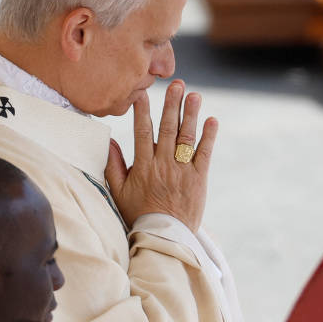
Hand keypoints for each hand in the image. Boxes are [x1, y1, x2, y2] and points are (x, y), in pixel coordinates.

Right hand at [104, 80, 217, 232]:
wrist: (164, 239)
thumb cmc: (139, 214)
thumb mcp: (119, 192)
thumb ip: (113, 166)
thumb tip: (110, 140)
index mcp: (143, 166)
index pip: (142, 132)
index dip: (143, 111)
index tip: (143, 92)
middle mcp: (163, 165)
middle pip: (168, 129)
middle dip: (172, 105)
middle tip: (176, 84)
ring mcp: (182, 171)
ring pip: (186, 138)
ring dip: (191, 114)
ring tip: (195, 94)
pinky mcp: (198, 179)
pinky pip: (204, 154)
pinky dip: (209, 137)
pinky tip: (212, 120)